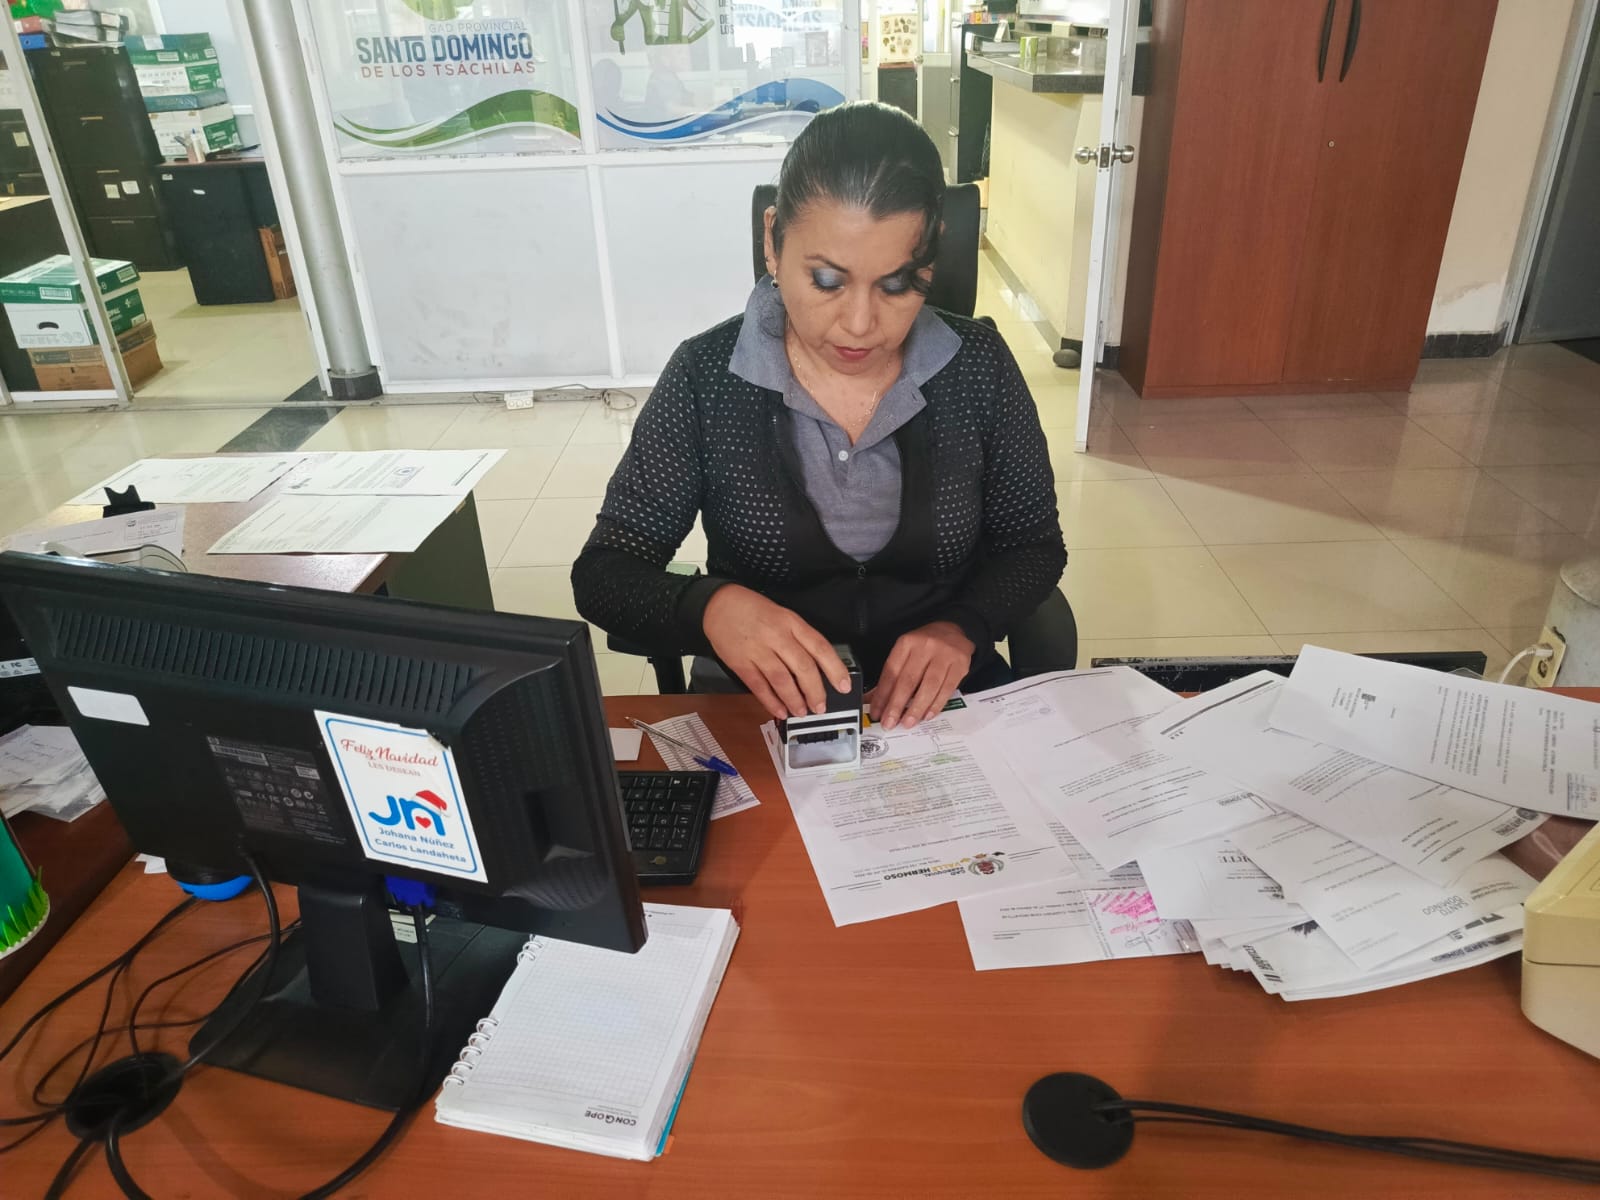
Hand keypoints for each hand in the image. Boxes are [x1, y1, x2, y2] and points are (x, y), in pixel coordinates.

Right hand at [702, 585, 851, 720]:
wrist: (719, 604)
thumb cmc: (753, 610)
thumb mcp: (783, 615)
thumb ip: (799, 638)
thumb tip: (818, 667)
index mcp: (791, 622)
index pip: (820, 647)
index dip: (834, 668)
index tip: (843, 685)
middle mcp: (777, 636)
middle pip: (803, 667)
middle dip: (815, 691)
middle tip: (821, 707)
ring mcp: (758, 650)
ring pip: (782, 679)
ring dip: (794, 700)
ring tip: (802, 711)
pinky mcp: (741, 662)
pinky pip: (759, 686)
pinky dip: (771, 701)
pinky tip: (779, 710)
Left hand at [868, 622, 973, 729]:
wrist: (954, 631)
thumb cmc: (925, 645)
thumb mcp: (905, 652)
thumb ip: (892, 675)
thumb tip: (874, 700)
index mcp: (907, 643)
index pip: (891, 672)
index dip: (882, 695)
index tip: (877, 712)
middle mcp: (925, 647)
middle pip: (908, 680)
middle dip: (897, 705)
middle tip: (889, 723)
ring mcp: (944, 656)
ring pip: (928, 687)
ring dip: (917, 708)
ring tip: (908, 723)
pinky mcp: (960, 665)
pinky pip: (946, 689)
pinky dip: (935, 705)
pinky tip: (927, 715)